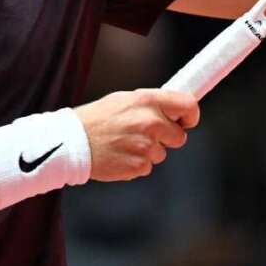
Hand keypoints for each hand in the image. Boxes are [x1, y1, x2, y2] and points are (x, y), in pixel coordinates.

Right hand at [73, 89, 198, 181]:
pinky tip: (121, 154)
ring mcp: (146, 146)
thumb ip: (151, 104)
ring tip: (125, 143)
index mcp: (148, 101)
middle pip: (179, 136)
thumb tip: (174, 109)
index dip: (191, 115)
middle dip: (167, 137)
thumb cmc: (98, 118)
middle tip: (146, 134)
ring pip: (162, 153)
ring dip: (149, 151)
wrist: (74, 142)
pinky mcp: (139, 165)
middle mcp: (151, 122)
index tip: (187, 121)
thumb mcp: (125, 99)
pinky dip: (137, 163)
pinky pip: (148, 166)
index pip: (188, 106)